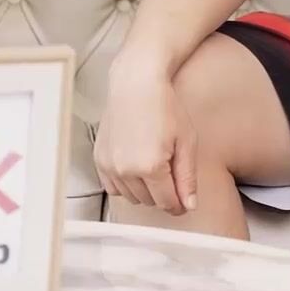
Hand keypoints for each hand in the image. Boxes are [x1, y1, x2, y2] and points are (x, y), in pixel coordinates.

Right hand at [93, 74, 199, 215]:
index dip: (179, 204)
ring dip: (144, 190)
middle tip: (169, 172)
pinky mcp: (100, 160)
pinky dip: (125, 184)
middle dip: (162, 194)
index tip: (183, 198)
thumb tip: (189, 205)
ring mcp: (110, 166)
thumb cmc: (164, 107)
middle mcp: (126, 170)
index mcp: (151, 167)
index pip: (167, 203)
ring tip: (152, 165)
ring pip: (131, 197)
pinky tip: (135, 166)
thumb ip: (187, 178)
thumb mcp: (186, 142)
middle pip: (150, 202)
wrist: (135, 84)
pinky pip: (113, 188)